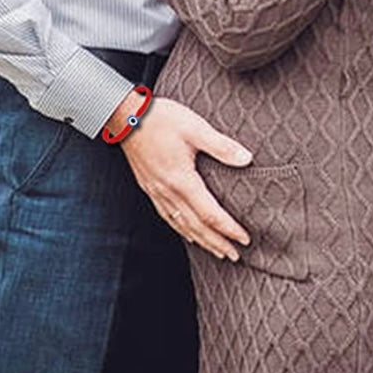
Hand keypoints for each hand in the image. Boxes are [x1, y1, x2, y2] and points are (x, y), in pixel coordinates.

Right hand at [118, 96, 253, 260]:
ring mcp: (156, 192)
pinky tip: (188, 233)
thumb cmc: (161, 119)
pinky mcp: (149, 187)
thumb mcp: (195, 127)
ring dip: (201, 241)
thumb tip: (247, 159)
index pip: (210, 214)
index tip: (245, 239)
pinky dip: (181, 230)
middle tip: (236, 256)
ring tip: (217, 251)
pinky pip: (167, 217)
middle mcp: (168, 192)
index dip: (229, 229)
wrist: (125, 116)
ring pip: (181, 225)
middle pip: (196, 227)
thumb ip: (221, 146)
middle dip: (217, 243)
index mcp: (181, 179)